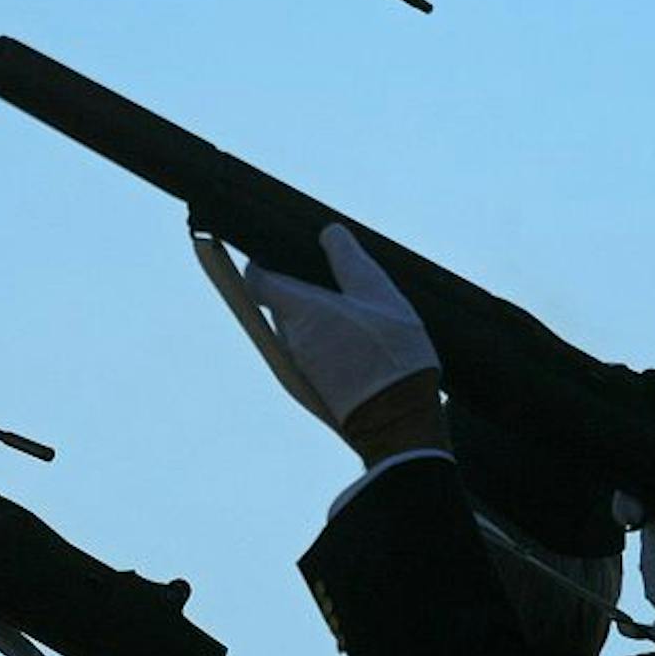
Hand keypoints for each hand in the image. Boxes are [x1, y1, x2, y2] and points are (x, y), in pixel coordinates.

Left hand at [242, 223, 440, 438]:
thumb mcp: (381, 296)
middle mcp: (290, 339)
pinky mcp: (309, 387)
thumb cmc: (393, 358)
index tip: (272, 253)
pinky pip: (306, 353)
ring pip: (294, 330)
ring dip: (312, 318)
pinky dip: (321, 341)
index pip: (256, 280)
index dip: (259, 263)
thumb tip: (330, 233)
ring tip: (350, 312)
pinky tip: (354, 341)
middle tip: (327, 279)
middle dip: (295, 290)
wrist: (398, 422)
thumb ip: (350, 261)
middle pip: (277, 304)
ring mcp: (297, 366)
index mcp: (300, 310)